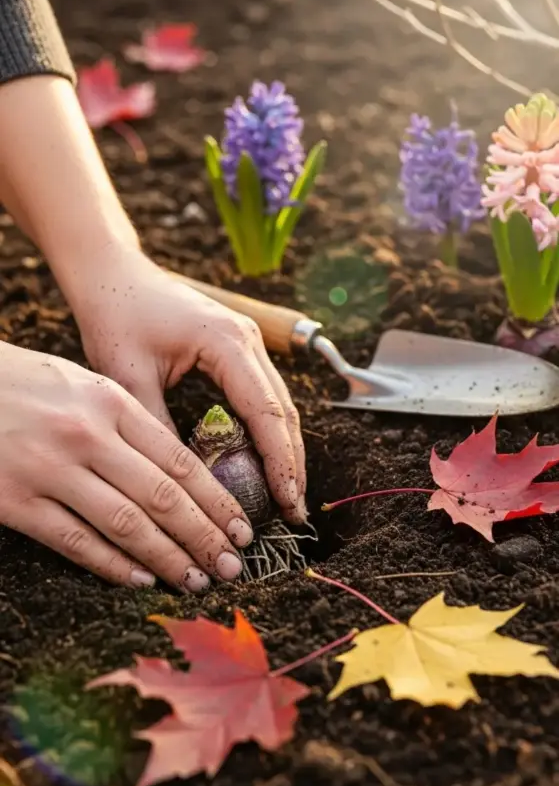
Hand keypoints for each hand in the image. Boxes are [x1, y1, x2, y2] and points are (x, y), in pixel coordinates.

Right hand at [0, 342, 256, 590]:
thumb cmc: (21, 381)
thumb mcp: (80, 382)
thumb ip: (125, 419)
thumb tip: (177, 468)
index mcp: (109, 402)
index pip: (178, 460)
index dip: (217, 500)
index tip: (243, 528)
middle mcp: (86, 436)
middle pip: (162, 497)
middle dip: (205, 537)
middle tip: (233, 567)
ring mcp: (49, 470)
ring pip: (126, 525)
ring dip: (169, 558)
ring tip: (197, 580)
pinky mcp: (14, 501)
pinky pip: (75, 541)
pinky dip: (113, 564)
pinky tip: (143, 579)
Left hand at [71, 245, 306, 524]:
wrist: (111, 273)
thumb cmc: (115, 315)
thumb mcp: (129, 376)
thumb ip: (157, 428)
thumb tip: (183, 486)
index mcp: (226, 341)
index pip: (266, 411)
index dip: (280, 461)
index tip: (287, 502)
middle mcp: (248, 339)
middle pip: (285, 410)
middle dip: (292, 463)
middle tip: (295, 512)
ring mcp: (248, 341)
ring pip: (280, 403)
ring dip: (285, 450)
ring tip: (287, 496)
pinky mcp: (238, 347)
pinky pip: (264, 395)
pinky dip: (269, 431)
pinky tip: (265, 463)